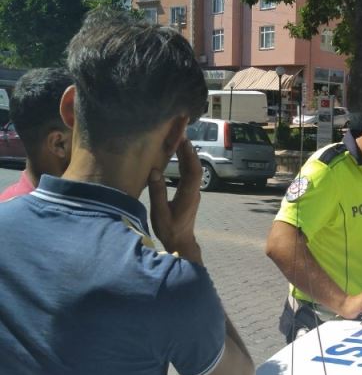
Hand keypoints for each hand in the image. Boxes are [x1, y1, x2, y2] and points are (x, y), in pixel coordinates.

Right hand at [148, 138, 202, 262]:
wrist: (181, 242)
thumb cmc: (170, 230)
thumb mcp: (160, 213)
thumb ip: (158, 192)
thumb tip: (154, 171)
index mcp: (188, 195)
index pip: (193, 170)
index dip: (189, 154)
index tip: (183, 140)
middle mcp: (194, 191)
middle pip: (194, 166)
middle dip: (188, 150)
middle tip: (180, 133)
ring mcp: (193, 192)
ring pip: (192, 170)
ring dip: (187, 155)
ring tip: (178, 140)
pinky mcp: (189, 194)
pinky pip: (189, 174)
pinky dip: (184, 163)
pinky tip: (178, 156)